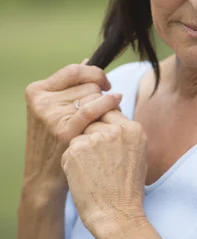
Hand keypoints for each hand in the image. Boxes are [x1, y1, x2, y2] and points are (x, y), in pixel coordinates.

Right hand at [23, 59, 122, 195]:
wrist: (45, 178)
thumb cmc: (56, 141)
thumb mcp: (54, 110)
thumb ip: (70, 86)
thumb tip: (88, 60)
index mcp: (36, 91)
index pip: (74, 71)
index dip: (94, 73)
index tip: (105, 83)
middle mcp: (42, 101)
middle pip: (87, 84)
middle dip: (101, 94)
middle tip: (105, 108)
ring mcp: (51, 115)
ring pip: (94, 95)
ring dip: (106, 104)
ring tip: (105, 119)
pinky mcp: (64, 130)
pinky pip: (93, 107)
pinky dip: (108, 103)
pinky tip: (117, 101)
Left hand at [60, 109, 147, 235]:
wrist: (116, 215)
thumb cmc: (127, 190)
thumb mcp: (138, 155)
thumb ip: (124, 135)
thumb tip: (108, 118)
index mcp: (134, 129)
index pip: (110, 112)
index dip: (103, 127)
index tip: (102, 143)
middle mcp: (116, 129)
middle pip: (93, 120)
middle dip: (91, 135)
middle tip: (97, 161)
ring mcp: (96, 138)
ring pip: (80, 134)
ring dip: (81, 149)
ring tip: (92, 171)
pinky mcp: (76, 149)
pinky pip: (69, 149)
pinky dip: (71, 162)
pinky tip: (83, 177)